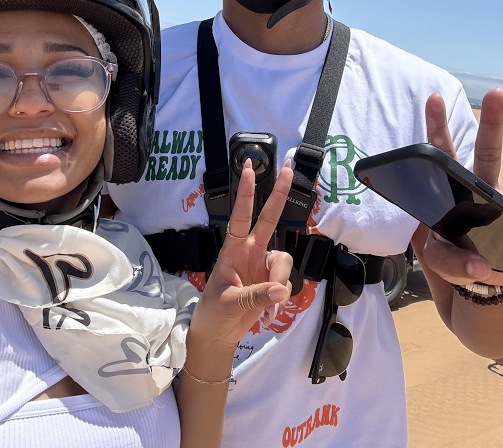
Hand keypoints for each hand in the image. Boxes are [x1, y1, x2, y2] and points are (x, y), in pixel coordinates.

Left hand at [192, 158, 294, 344]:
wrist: (218, 334)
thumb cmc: (214, 311)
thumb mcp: (229, 302)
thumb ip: (256, 295)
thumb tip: (280, 290)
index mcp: (233, 251)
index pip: (241, 217)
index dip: (245, 194)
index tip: (247, 170)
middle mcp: (251, 253)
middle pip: (269, 220)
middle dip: (279, 195)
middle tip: (288, 168)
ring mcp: (263, 267)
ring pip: (284, 262)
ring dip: (280, 285)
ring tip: (267, 309)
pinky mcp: (272, 283)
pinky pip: (285, 285)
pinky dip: (280, 302)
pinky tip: (268, 316)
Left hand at [421, 87, 502, 286]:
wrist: (489, 284)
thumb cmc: (462, 260)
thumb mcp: (444, 263)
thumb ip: (451, 264)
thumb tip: (479, 266)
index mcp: (462, 193)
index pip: (448, 156)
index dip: (439, 128)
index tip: (434, 98)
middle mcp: (492, 192)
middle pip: (492, 151)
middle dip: (493, 121)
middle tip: (496, 92)